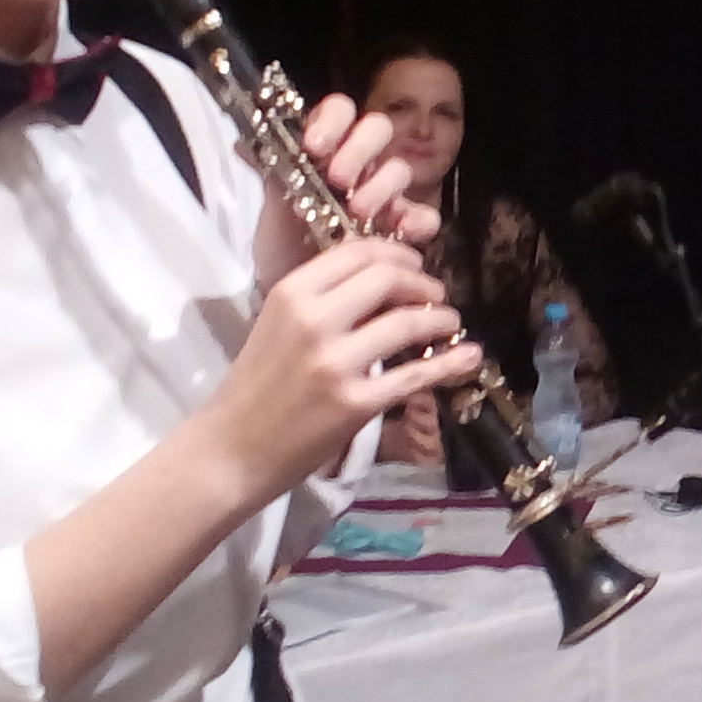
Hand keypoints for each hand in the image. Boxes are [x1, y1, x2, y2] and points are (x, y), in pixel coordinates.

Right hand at [198, 237, 481, 503]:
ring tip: (449, 323)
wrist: (231, 450)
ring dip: (440, 318)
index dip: (398, 254)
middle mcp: (315, 320)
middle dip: (423, 283)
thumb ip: (323, 299)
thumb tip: (385, 280)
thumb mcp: (277, 324)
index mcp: (291, 293)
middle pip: (389, 278)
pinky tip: (470, 356)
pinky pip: (416, 375)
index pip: (358, 251)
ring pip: (408, 322)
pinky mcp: (355, 403)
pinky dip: (450, 363)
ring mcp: (336, 363)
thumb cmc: (253, 386)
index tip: (414, 266)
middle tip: (436, 295)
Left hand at [255, 96, 442, 287]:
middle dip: (359, 149)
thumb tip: (244, 144)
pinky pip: (425, 215)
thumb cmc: (284, 250)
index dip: (332, 121)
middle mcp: (361, 165)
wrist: (299, 300)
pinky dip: (418, 220)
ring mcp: (385, 194)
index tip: (314, 147)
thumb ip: (272, 180)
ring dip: (381, 186)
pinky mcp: (404, 228)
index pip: (339, 112)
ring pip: (399, 168)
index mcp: (328, 150)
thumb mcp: (271, 217)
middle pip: (377, 129)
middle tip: (339, 179)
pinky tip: (404, 231)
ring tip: (359, 213)